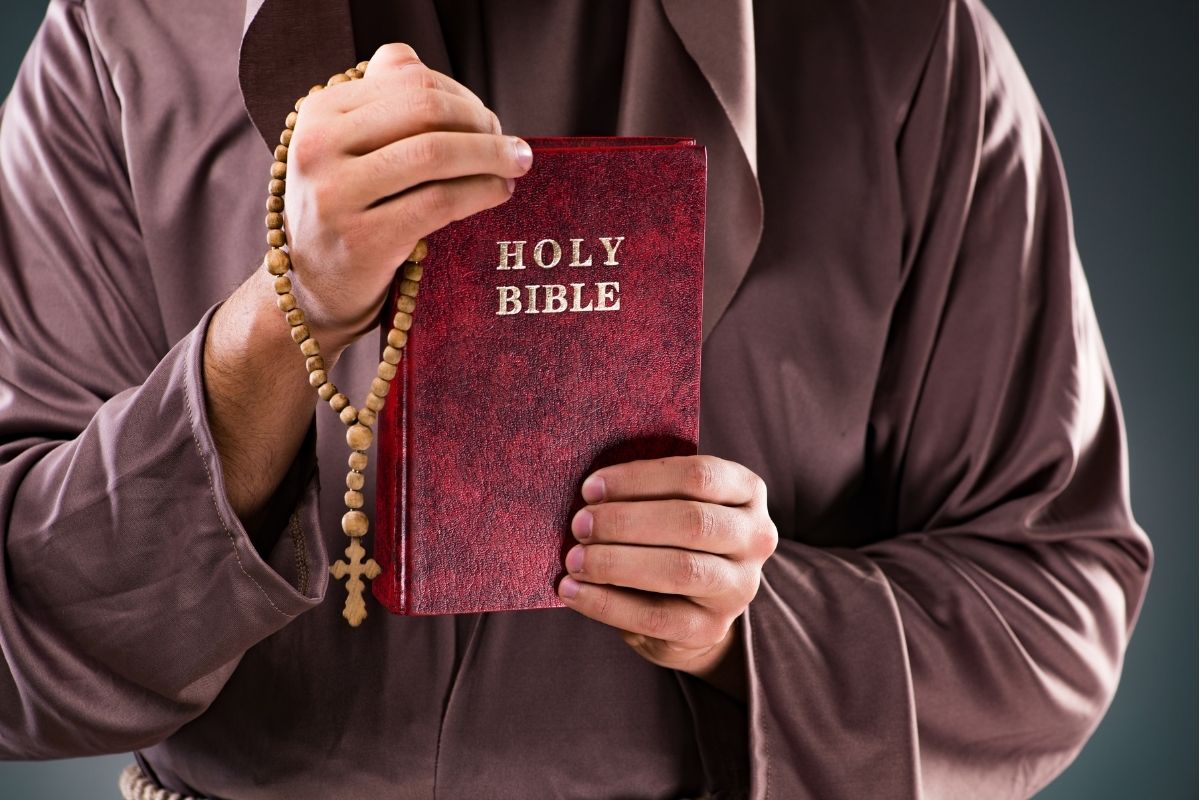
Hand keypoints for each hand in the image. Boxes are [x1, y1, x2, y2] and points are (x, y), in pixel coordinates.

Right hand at [282, 43, 532, 353]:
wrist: (317, 288)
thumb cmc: (350, 210)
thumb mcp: (350, 150)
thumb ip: (383, 103)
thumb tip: (428, 70)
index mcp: (319, 112)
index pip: (409, 80)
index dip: (463, 95)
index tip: (489, 122)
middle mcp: (318, 146)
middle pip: (425, 109)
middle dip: (482, 123)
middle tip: (513, 146)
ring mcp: (336, 194)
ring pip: (435, 153)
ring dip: (491, 156)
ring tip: (517, 166)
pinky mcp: (363, 239)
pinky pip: (439, 202)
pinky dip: (481, 192)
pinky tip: (500, 193)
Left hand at [557, 455, 777, 698]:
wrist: (693, 608)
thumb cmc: (672, 538)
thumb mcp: (672, 503)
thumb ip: (647, 491)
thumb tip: (591, 491)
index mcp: (747, 492)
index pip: (699, 476)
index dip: (640, 479)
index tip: (592, 487)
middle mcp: (755, 539)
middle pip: (692, 521)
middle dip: (626, 521)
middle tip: (580, 524)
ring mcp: (738, 588)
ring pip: (679, 569)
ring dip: (616, 562)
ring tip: (575, 559)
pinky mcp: (711, 629)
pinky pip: (654, 617)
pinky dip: (606, 603)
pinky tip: (573, 591)